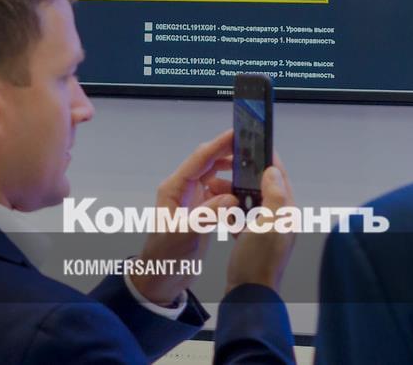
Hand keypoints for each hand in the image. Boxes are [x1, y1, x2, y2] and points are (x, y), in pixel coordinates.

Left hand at [129, 129, 236, 305]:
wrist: (160, 279)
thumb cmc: (166, 256)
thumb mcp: (186, 235)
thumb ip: (208, 214)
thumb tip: (230, 198)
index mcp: (174, 189)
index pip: (199, 160)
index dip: (218, 145)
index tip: (237, 134)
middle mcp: (183, 190)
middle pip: (208, 163)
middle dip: (228, 154)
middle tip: (251, 150)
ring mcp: (192, 200)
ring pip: (215, 177)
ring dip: (232, 173)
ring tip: (251, 171)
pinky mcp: (200, 211)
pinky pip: (219, 193)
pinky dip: (232, 191)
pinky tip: (244, 194)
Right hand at [225, 160, 295, 294]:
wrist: (249, 294)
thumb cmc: (258, 260)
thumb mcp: (268, 224)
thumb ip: (273, 196)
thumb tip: (272, 170)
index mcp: (286, 211)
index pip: (279, 176)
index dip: (267, 159)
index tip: (252, 145)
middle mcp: (279, 218)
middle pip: (263, 187)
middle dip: (244, 174)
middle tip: (225, 165)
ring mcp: (266, 230)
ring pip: (250, 201)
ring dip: (234, 192)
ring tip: (214, 185)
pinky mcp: (253, 239)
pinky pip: (243, 217)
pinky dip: (231, 211)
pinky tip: (219, 208)